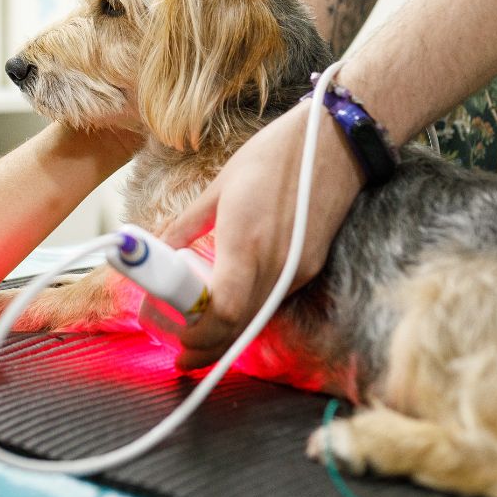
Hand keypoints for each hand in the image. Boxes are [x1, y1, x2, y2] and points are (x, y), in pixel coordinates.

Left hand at [163, 101, 364, 368]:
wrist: (337, 143)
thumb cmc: (277, 155)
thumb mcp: (221, 185)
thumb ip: (187, 223)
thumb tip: (158, 248)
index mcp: (247, 242)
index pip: (223, 311)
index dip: (194, 332)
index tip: (170, 333)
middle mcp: (276, 264)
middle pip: (239, 328)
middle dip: (205, 347)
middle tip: (179, 353)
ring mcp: (297, 270)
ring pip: (257, 320)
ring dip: (226, 335)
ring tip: (196, 335)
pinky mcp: (309, 267)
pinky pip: (272, 301)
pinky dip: (247, 314)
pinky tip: (230, 306)